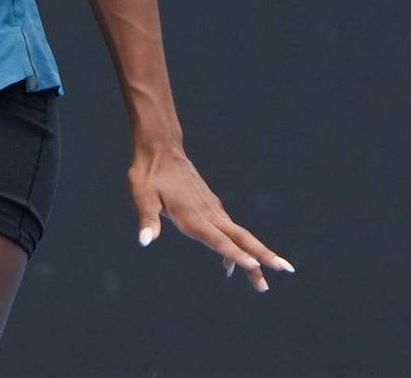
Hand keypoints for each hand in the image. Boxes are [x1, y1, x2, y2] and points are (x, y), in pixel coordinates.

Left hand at [130, 145, 293, 291]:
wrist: (160, 148)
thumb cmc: (148, 173)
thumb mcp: (141, 195)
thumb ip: (147, 219)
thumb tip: (144, 241)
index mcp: (192, 214)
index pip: (217, 239)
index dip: (235, 254)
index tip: (254, 266)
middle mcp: (208, 212)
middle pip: (240, 238)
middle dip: (263, 256)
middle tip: (286, 270)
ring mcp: (212, 208)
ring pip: (238, 234)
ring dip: (255, 254)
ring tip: (264, 280)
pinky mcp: (210, 205)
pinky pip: (228, 229)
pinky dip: (236, 246)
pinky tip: (230, 261)